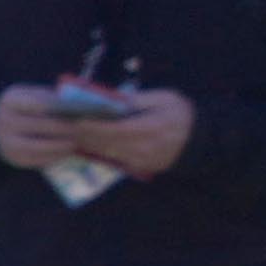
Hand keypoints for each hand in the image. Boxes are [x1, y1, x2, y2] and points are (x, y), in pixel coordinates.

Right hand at [0, 82, 101, 174]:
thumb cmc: (24, 107)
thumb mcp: (32, 95)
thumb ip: (52, 98)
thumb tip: (81, 107)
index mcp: (11, 100)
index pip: (42, 104)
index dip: (64, 109)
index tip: (83, 112)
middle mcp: (4, 121)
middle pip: (44, 125)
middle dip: (67, 128)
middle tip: (85, 129)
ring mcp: (6, 142)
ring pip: (42, 146)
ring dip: (63, 145)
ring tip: (76, 143)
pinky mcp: (13, 158)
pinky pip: (39, 160)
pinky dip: (55, 156)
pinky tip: (65, 151)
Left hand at [66, 77, 190, 171]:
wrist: (203, 140)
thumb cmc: (183, 114)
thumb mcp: (165, 98)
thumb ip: (138, 99)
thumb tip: (112, 98)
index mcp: (148, 128)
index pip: (113, 129)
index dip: (92, 125)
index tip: (75, 118)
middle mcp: (142, 147)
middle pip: (105, 143)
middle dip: (82, 135)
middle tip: (63, 127)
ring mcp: (140, 160)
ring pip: (106, 153)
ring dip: (86, 145)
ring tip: (68, 135)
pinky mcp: (140, 167)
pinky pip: (114, 160)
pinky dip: (98, 152)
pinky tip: (84, 145)